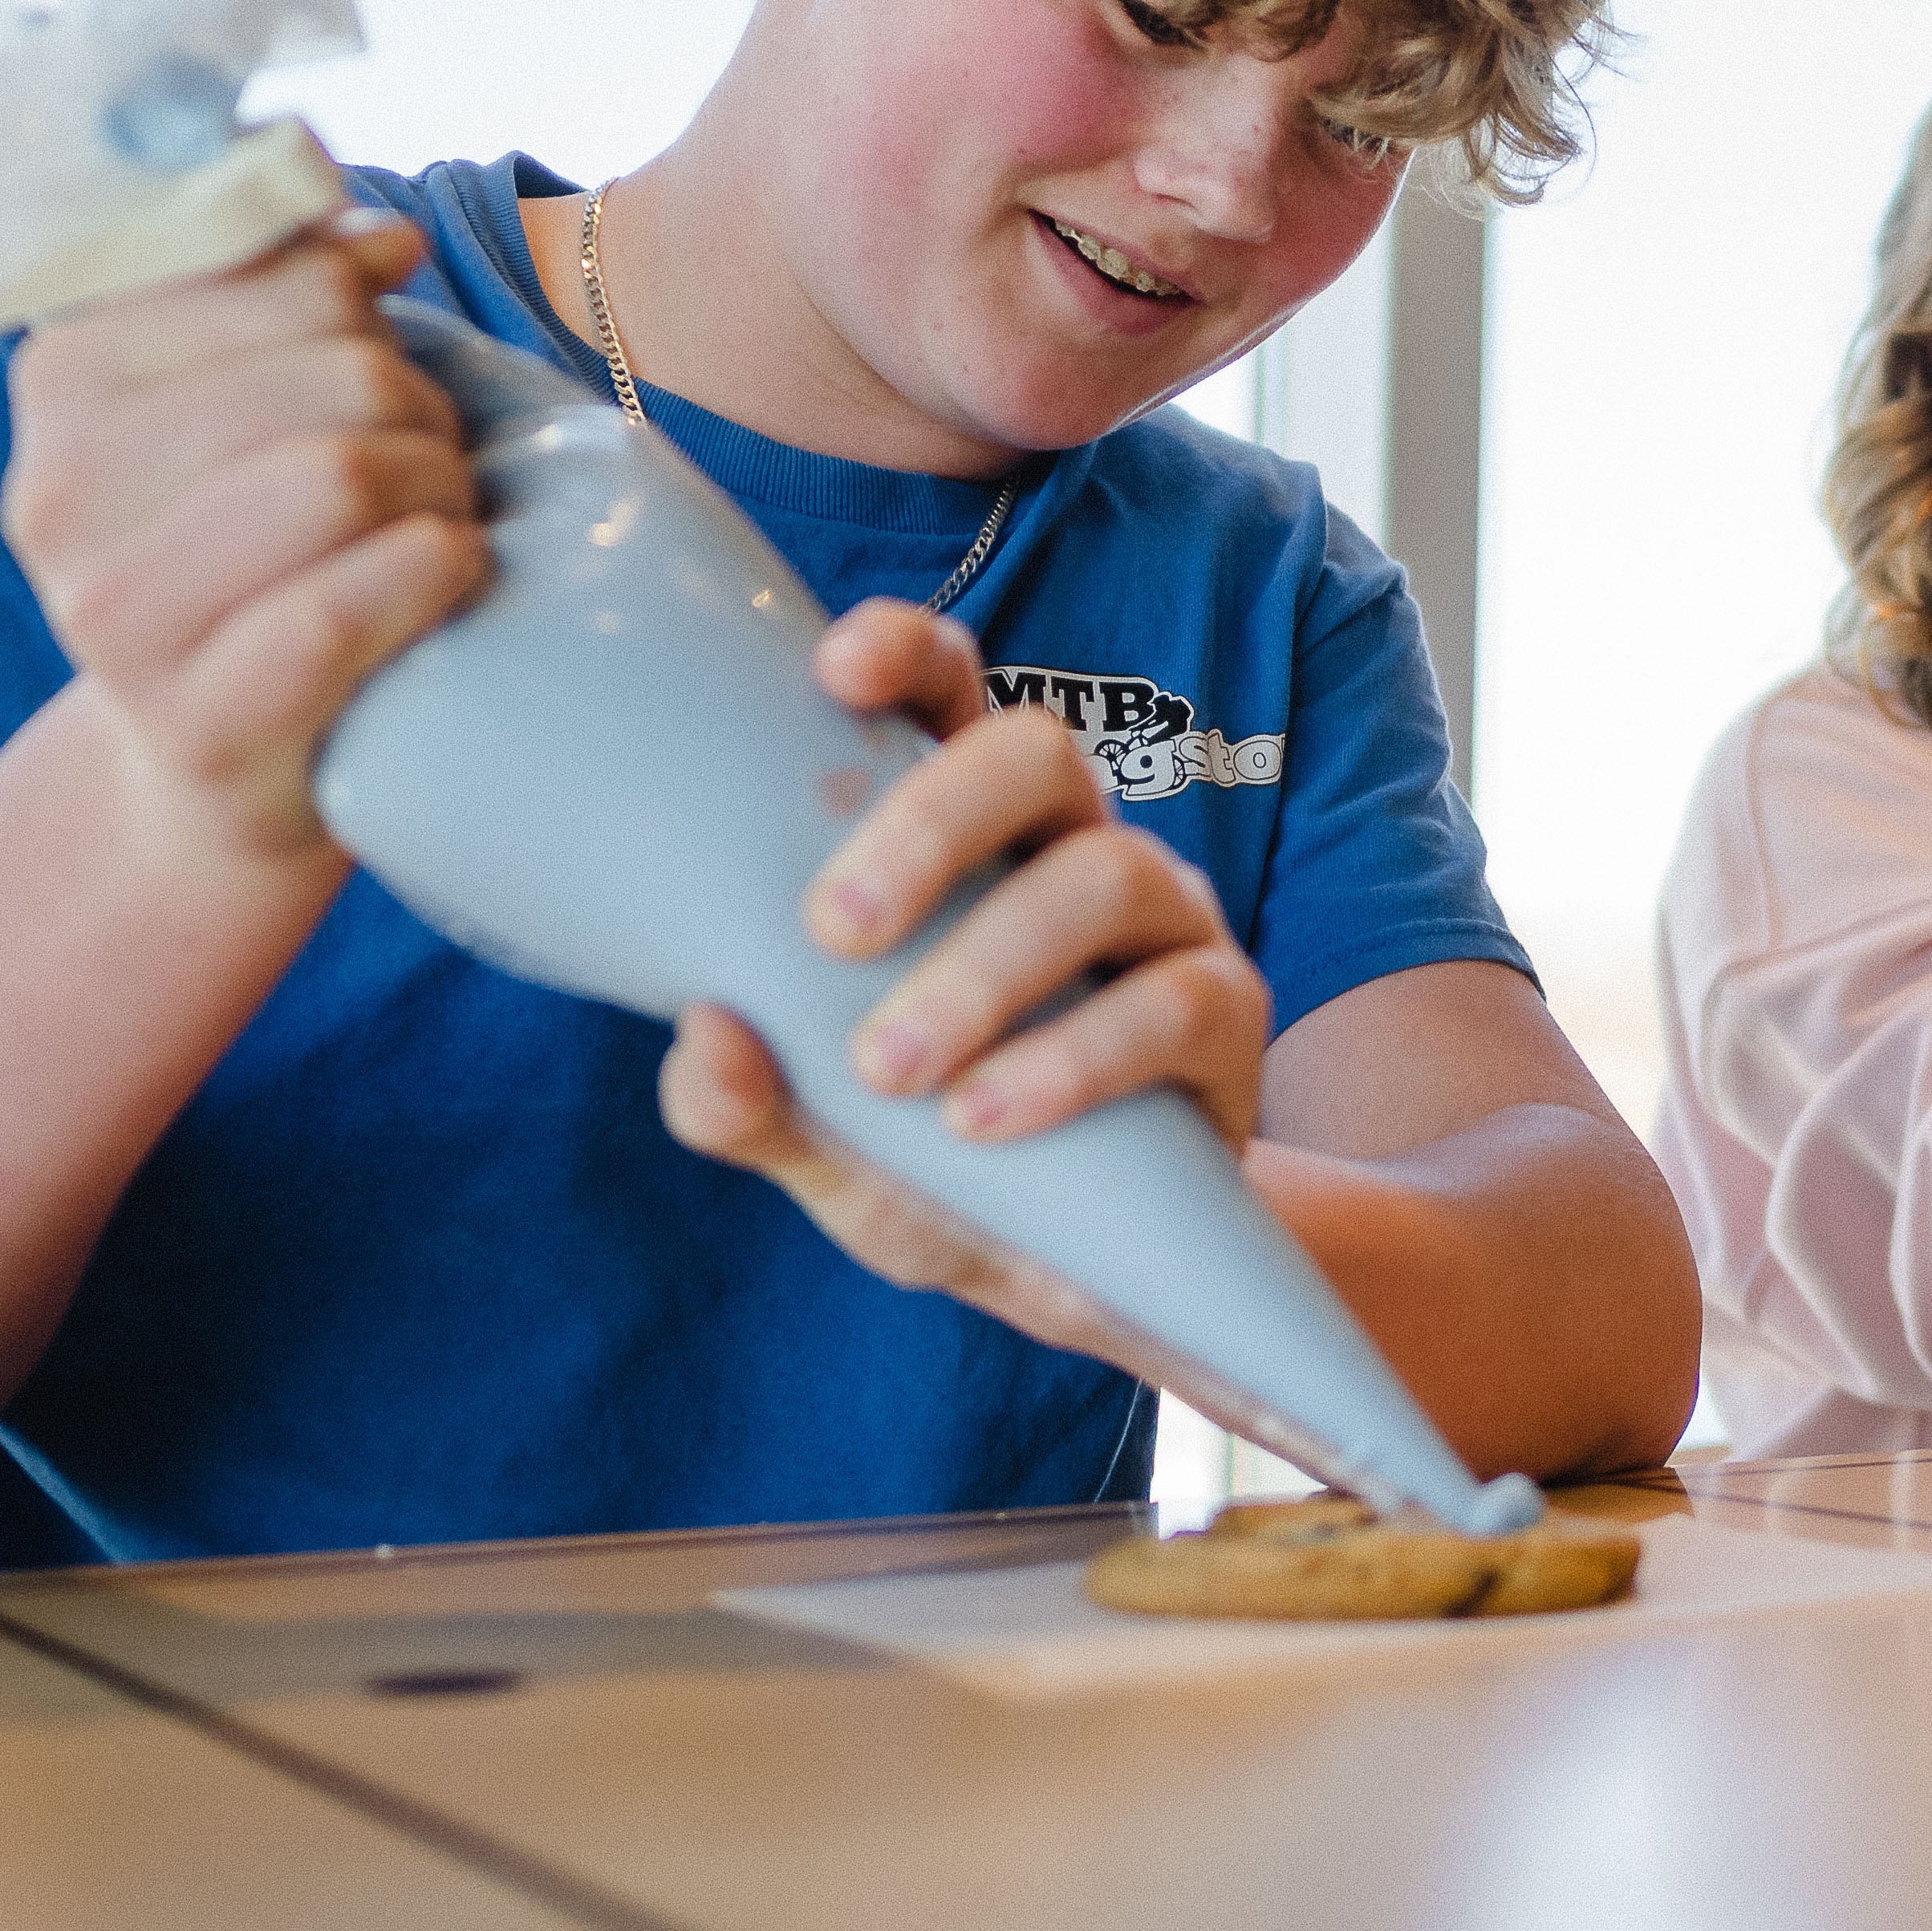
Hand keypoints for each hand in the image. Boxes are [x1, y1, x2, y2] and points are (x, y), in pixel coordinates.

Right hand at [1, 214, 489, 864]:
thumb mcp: (259, 401)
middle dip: (421, 412)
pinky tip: (446, 573)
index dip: (365, 312)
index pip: (281, 277)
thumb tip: (383, 234)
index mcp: (66, 379)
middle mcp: (59, 492)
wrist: (218, 757)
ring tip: (436, 519)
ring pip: (345, 479)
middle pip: (336, 378)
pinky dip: (431, 572)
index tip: (373, 360)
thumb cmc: (257, 549)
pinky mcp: (198, 721)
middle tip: (429, 461)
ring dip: (436, 491)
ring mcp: (114, 615)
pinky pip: (341, 607)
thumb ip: (303, 290)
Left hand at [656, 600, 1272, 1358]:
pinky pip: (1173, 1005)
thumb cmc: (944, 1172)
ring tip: (893, 1067)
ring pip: (1106, 875)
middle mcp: (1078, 845)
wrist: (1083, 1277)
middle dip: (933, 821)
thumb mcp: (829, 1149)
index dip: (908, 653)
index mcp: (975, 836)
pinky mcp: (1227, 1016)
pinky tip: (988, 1121)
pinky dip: (1072, 1061)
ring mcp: (1167, 920)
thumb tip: (704, 1039)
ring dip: (986, 967)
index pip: (952, 696)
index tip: (834, 669)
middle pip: (1037, 752)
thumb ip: (754, 1103)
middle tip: (831, 930)